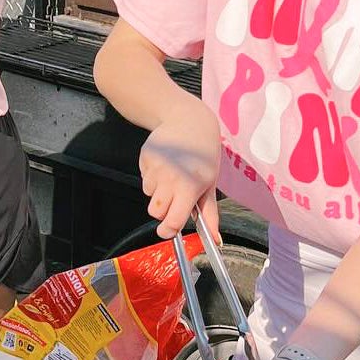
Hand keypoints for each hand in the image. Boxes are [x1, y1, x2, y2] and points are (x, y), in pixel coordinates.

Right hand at [138, 103, 221, 240]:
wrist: (187, 120)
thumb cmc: (203, 154)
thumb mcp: (210, 183)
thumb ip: (210, 213)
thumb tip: (215, 239)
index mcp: (189, 187)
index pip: (172, 220)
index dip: (168, 230)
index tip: (168, 231)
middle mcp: (169, 179)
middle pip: (155, 211)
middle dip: (163, 210)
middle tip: (175, 197)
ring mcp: (155, 168)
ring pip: (149, 195)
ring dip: (158, 192)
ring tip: (171, 175)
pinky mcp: (144, 159)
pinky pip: (145, 179)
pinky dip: (152, 178)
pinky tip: (164, 165)